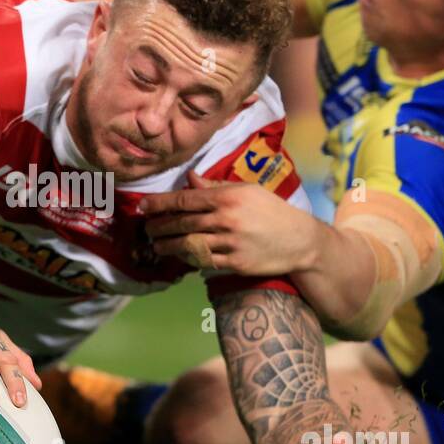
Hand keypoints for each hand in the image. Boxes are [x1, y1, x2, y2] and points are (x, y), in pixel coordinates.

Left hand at [141, 171, 316, 275]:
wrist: (300, 240)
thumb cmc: (272, 211)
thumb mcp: (248, 191)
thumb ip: (216, 187)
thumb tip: (190, 179)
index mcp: (228, 198)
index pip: (185, 200)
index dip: (160, 203)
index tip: (143, 206)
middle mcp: (227, 220)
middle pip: (182, 223)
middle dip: (159, 226)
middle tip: (146, 228)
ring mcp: (230, 243)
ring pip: (189, 245)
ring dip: (168, 246)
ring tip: (157, 245)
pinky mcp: (235, 263)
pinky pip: (204, 262)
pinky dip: (189, 259)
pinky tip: (180, 256)